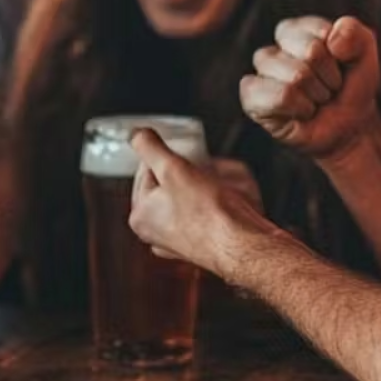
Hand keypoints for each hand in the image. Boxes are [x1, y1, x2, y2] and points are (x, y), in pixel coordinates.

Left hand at [128, 130, 274, 280]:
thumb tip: (136, 135)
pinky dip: (219, 203)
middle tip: (207, 171)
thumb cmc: (209, 215)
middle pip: (171, 184)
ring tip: (224, 186)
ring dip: (209, 184)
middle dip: (192, 171)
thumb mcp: (172, 168)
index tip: (185, 154)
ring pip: (192, 196)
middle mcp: (157, 233)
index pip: (147, 170)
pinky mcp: (203, 244)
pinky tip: (230, 202)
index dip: (169, 157)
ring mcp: (180, 241)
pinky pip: (209, 212)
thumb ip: (149, 146)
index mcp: (141, 217)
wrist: (243, 245)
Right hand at [243, 16, 380, 163]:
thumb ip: (354, 33)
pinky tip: (301, 113)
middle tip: (328, 88)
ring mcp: (260, 76)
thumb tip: (332, 38)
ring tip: (316, 101)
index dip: (339, 54)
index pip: (321, 31)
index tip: (339, 66)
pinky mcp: (252, 100)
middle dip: (330, 76)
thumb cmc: (350, 86)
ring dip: (318, 95)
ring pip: (297, 76)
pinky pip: (279, 97)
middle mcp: (272, 50)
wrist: (349, 128)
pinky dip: (301, 108)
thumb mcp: (364, 53)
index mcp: (294, 31)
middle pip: (312, 52)